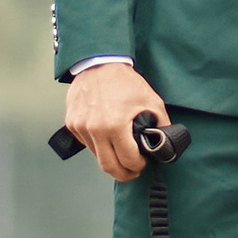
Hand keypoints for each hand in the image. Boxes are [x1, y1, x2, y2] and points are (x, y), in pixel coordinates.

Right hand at [65, 61, 171, 181]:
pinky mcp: (72, 124)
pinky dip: (98, 146)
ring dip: (110, 159)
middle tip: (132, 171)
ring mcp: (80, 127)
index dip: (138, 166)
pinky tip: (107, 138)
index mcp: (115, 124)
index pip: (127, 160)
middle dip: (123, 174)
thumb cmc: (124, 81)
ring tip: (120, 153)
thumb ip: (161, 124)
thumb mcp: (151, 100)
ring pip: (96, 157)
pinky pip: (86, 144)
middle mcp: (95, 129)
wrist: (99, 63)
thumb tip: (164, 142)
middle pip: (108, 167)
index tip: (142, 163)